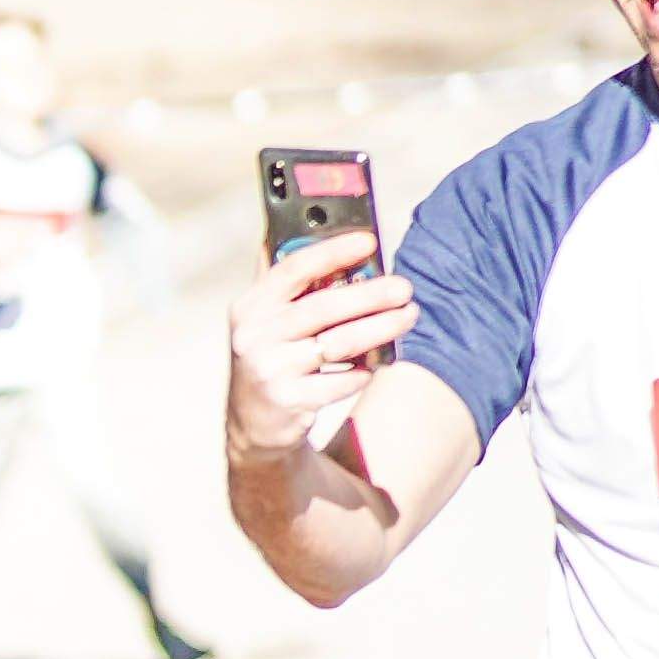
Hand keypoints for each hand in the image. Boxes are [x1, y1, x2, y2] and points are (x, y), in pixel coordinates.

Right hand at [225, 229, 412, 465]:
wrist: (253, 422)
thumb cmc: (271, 357)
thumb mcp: (264, 320)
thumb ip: (288, 284)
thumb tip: (321, 236)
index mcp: (250, 307)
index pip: (292, 270)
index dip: (332, 252)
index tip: (368, 242)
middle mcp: (254, 336)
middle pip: (322, 307)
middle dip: (370, 295)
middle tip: (405, 288)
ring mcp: (270, 370)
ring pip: (339, 343)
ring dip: (381, 328)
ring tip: (409, 316)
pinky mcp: (290, 400)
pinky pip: (343, 381)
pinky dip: (366, 371)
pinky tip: (378, 363)